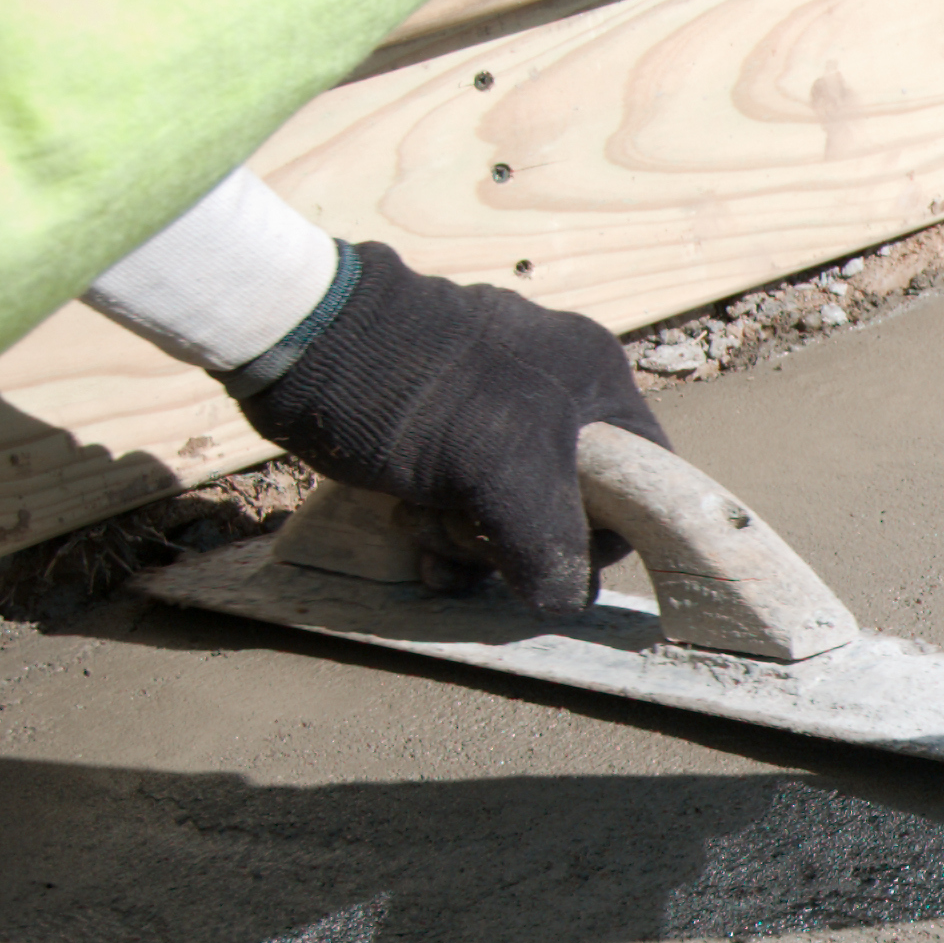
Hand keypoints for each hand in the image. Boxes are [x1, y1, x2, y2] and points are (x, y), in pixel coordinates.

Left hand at [235, 244, 671, 613]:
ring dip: (468, 536)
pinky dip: (438, 519)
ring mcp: (494, 398)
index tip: (552, 556)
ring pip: (510, 500)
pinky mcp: (440, 416)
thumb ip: (551, 546)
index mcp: (594, 375)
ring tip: (420, 527)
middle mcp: (554, 381)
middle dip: (517, 539)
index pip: (644, 477)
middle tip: (466, 540)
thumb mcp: (503, 475)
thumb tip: (564, 601)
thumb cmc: (417, 396)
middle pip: (570, 498)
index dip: (606, 533)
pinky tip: (407, 524)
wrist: (299, 341)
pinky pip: (464, 487)